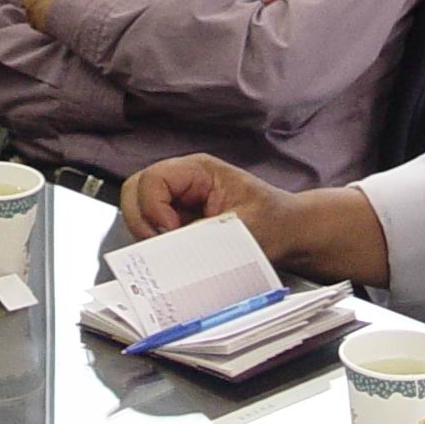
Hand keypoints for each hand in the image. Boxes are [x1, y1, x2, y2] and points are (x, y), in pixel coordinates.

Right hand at [120, 152, 295, 249]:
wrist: (289, 232)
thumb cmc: (274, 222)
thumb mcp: (241, 229)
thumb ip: (202, 237)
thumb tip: (169, 249)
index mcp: (199, 170)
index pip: (153, 179)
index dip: (153, 208)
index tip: (170, 232)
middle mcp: (183, 181)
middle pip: (135, 190)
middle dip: (141, 220)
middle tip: (160, 244)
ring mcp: (178, 200)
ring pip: (138, 209)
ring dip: (147, 232)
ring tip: (170, 249)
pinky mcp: (178, 220)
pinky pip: (152, 227)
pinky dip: (155, 243)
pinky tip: (175, 253)